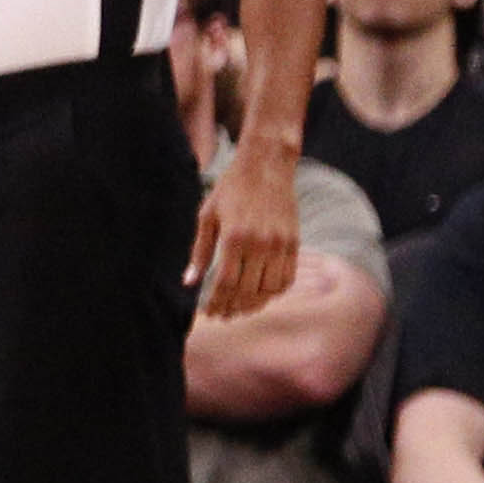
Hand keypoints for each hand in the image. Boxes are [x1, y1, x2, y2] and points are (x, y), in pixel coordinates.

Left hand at [186, 146, 301, 319]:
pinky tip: (262, 295)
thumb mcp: (207, 216)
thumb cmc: (230, 189)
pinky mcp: (294, 243)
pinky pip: (287, 278)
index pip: (226, 283)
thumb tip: (189, 282)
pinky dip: (275, 292)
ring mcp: (280, 244)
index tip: (210, 312)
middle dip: (233, 307)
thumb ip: (200, 252)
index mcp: (234, 237)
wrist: (266, 167)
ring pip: (270, 289)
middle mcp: (260, 243)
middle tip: (223, 315)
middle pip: (248, 290)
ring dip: (255, 304)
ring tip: (241, 309)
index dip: (217, 301)